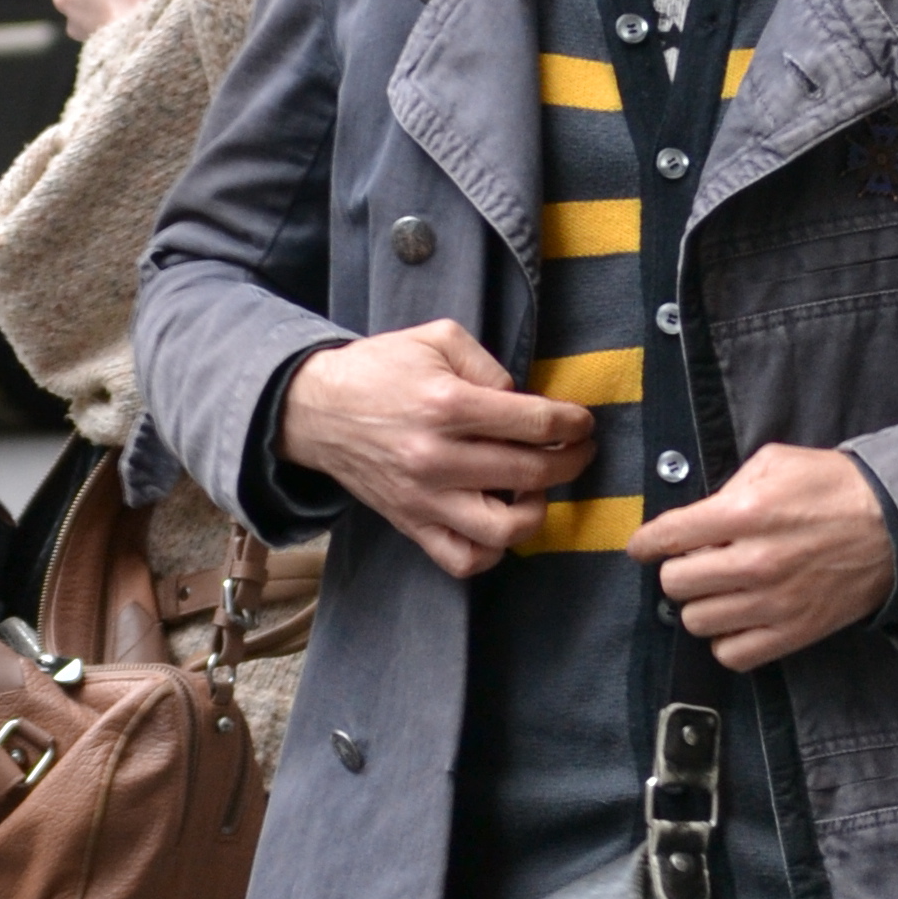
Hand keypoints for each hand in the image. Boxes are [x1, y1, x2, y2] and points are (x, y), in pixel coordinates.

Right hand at [278, 319, 594, 581]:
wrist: (315, 409)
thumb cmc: (379, 369)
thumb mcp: (437, 338)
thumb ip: (489, 364)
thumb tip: (523, 401)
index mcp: (447, 405)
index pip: (536, 423)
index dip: (573, 423)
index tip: (582, 423)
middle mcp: (438, 458)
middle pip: (531, 473)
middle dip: (571, 462)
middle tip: (578, 451)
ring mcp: (425, 499)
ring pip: (504, 530)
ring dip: (537, 511)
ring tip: (535, 488)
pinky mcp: (411, 525)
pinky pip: (463, 560)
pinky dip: (493, 552)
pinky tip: (500, 522)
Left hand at [630, 445, 895, 670]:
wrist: (897, 527)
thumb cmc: (836, 489)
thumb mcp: (777, 462)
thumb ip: (729, 486)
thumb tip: (697, 517)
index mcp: (745, 512)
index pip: (669, 536)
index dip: (646, 543)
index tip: (643, 547)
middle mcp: (754, 562)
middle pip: (675, 584)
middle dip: (678, 570)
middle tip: (697, 562)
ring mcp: (773, 603)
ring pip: (697, 622)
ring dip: (701, 605)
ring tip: (719, 590)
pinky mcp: (792, 633)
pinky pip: (732, 654)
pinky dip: (726, 640)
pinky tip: (738, 618)